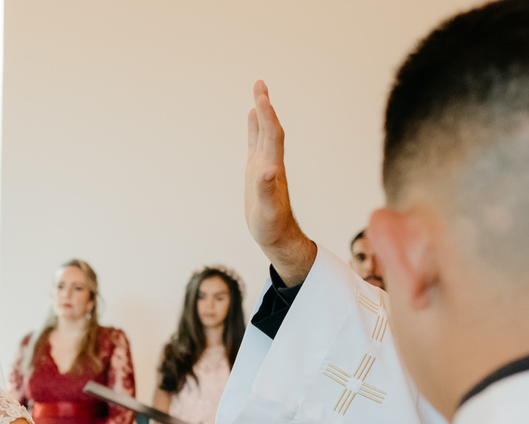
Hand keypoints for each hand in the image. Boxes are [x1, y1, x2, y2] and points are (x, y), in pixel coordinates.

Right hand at [245, 80, 316, 285]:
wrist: (277, 235)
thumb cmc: (271, 226)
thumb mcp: (266, 211)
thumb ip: (266, 190)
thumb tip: (268, 169)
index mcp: (273, 168)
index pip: (272, 136)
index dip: (267, 117)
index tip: (261, 97)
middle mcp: (271, 162)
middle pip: (270, 128)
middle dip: (264, 106)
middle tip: (259, 84)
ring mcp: (264, 165)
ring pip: (263, 133)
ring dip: (261, 112)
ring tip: (258, 92)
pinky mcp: (257, 172)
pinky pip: (256, 144)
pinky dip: (254, 128)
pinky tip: (251, 118)